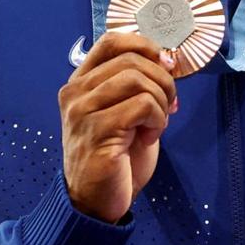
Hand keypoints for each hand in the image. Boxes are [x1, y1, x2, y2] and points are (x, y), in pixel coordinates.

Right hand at [58, 32, 177, 222]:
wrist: (97, 203)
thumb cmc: (116, 157)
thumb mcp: (125, 110)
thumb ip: (138, 84)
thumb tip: (167, 60)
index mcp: (80, 82)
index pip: (111, 41)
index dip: (145, 45)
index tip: (165, 64)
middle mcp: (75, 92)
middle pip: (132, 60)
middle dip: (162, 80)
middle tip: (168, 105)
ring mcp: (82, 112)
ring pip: (138, 79)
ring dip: (160, 100)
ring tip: (156, 124)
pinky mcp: (97, 132)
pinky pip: (143, 105)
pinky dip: (157, 119)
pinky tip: (149, 137)